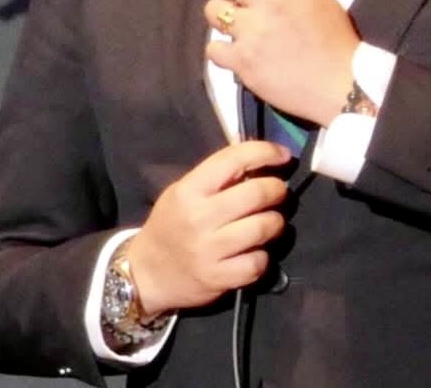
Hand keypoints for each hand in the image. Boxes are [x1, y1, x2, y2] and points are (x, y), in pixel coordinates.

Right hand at [125, 139, 289, 316]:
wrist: (147, 274)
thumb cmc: (170, 225)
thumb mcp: (183, 192)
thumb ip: (217, 177)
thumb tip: (259, 160)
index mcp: (189, 190)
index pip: (234, 159)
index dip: (265, 152)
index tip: (283, 155)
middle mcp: (199, 218)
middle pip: (257, 194)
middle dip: (277, 189)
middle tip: (278, 191)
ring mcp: (209, 250)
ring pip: (263, 227)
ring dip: (276, 222)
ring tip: (271, 221)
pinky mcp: (218, 278)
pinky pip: (258, 263)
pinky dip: (263, 256)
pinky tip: (256, 252)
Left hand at [204, 0, 359, 127]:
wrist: (342, 87)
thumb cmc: (336, 41)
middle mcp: (270, 2)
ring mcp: (253, 33)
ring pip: (213, 10)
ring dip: (221, 16)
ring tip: (239, 27)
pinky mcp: (243, 62)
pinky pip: (213, 47)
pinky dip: (222, 50)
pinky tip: (238, 53)